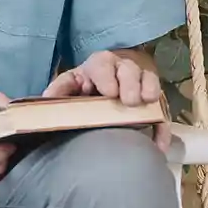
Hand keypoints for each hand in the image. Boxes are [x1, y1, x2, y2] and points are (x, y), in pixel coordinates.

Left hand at [44, 49, 170, 152]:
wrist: (110, 81)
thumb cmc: (87, 83)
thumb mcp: (71, 82)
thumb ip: (60, 89)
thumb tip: (45, 99)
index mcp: (101, 63)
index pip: (103, 64)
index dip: (107, 77)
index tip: (109, 92)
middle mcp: (123, 67)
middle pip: (130, 70)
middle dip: (130, 84)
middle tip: (128, 101)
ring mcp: (141, 81)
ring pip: (150, 81)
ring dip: (149, 92)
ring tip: (145, 106)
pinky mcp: (154, 98)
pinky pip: (162, 109)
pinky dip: (161, 126)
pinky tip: (157, 144)